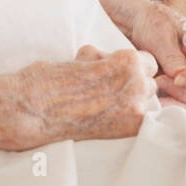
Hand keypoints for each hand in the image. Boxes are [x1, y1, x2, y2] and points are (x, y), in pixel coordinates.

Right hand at [12, 45, 158, 147]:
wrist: (34, 108)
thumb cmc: (54, 78)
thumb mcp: (86, 55)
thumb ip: (108, 59)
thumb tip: (117, 62)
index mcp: (128, 61)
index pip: (149, 63)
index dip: (134, 69)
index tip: (121, 76)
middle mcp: (136, 84)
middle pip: (150, 85)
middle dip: (135, 87)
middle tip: (111, 93)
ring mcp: (134, 109)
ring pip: (146, 105)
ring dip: (133, 106)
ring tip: (107, 108)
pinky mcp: (127, 130)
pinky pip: (140, 125)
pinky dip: (128, 123)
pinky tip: (108, 121)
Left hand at [128, 0, 185, 114]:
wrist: (147, 28)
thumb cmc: (157, 25)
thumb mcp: (160, 36)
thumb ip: (171, 57)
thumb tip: (179, 78)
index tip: (176, 79)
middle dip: (182, 90)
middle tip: (159, 79)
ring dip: (176, 98)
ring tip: (157, 82)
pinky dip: (173, 105)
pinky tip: (159, 98)